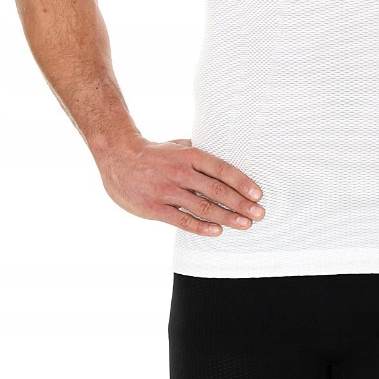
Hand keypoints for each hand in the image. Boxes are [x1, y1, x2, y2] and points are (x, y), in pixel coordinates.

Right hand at [97, 137, 264, 235]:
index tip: (258, 194)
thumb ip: (200, 154)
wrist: (119, 158)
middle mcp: (181, 172)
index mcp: (190, 155)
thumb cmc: (155, 153)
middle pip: (217, 190)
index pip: (222, 169)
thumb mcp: (179, 146)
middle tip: (259, 214)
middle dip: (241, 204)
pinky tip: (217, 231)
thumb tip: (226, 160)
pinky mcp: (155, 208)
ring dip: (227, 217)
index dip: (242, 182)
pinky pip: (182, 220)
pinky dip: (201, 227)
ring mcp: (168, 190)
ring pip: (203, 207)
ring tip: (244, 224)